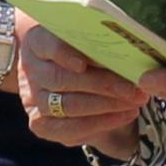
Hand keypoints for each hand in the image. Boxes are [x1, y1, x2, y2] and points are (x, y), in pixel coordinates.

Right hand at [17, 26, 150, 153]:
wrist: (68, 72)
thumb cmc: (84, 47)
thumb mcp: (88, 35)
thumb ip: (100, 37)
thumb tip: (127, 48)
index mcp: (37, 40)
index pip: (45, 44)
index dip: (63, 54)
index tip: (83, 64)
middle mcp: (31, 69)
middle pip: (61, 79)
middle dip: (102, 85)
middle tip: (133, 88)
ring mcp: (33, 98)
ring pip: (67, 106)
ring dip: (105, 106)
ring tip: (134, 102)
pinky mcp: (40, 124)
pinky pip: (68, 130)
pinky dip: (100, 124)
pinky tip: (123, 116)